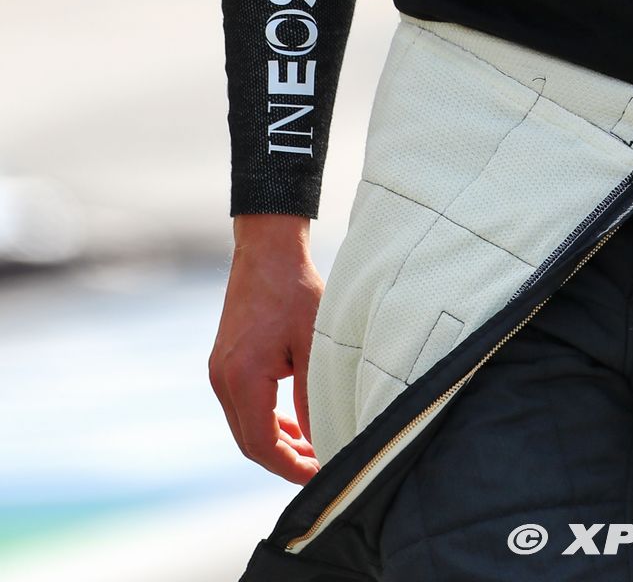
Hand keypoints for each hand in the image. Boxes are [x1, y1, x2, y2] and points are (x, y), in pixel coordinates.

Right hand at [209, 216, 324, 483]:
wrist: (267, 250)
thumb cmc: (295, 289)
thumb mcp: (313, 342)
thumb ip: (313, 394)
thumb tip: (321, 438)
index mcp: (242, 377)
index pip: (262, 444)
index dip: (290, 467)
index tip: (319, 473)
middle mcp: (223, 379)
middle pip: (250, 442)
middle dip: (285, 460)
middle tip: (320, 465)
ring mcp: (219, 371)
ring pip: (245, 426)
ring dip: (276, 442)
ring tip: (312, 448)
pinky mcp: (225, 362)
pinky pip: (242, 406)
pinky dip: (266, 420)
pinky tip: (292, 423)